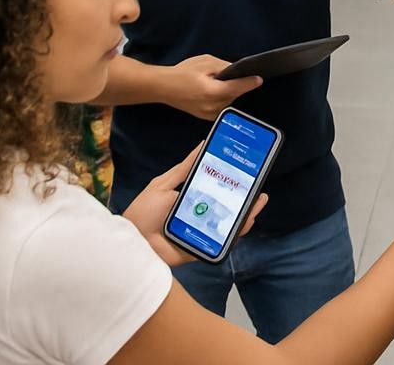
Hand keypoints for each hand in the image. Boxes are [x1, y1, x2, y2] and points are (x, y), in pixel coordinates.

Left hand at [123, 145, 268, 266]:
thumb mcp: (165, 183)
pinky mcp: (202, 248)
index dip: (231, 183)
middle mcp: (200, 216)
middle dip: (246, 199)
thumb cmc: (144, 211)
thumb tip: (202, 145)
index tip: (245, 172)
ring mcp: (203, 232)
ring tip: (259, 202)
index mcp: (192, 200)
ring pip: (230, 224)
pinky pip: (223, 242)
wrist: (133, 239)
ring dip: (247, 214)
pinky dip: (237, 232)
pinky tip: (247, 220)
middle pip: (228, 208)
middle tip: (260, 189)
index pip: (216, 191)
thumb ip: (184, 168)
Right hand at [166, 55, 262, 120]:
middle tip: (242, 75)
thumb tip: (238, 71)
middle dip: (239, 86)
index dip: (250, 82)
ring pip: (229, 102)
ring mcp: (209, 115)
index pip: (237, 88)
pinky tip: (219, 90)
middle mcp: (213, 107)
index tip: (259, 78)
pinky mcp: (207, 117)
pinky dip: (224, 98)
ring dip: (231, 93)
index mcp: (213, 92)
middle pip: (235, 95)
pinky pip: (222, 107)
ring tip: (225, 83)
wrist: (164, 87)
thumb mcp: (206, 62)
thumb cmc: (183, 72)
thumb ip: (224, 67)